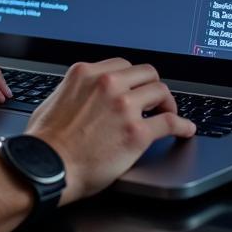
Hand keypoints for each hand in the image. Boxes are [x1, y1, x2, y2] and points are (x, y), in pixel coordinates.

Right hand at [26, 59, 194, 203]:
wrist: (47, 166)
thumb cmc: (45, 140)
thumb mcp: (56, 98)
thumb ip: (77, 90)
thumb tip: (85, 95)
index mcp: (87, 73)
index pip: (122, 65)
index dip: (132, 79)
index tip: (136, 89)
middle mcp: (107, 84)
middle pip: (146, 73)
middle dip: (151, 86)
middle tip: (154, 101)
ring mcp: (124, 106)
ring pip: (161, 91)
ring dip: (167, 103)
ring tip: (168, 114)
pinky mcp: (137, 132)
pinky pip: (171, 122)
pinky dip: (183, 125)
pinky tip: (186, 130)